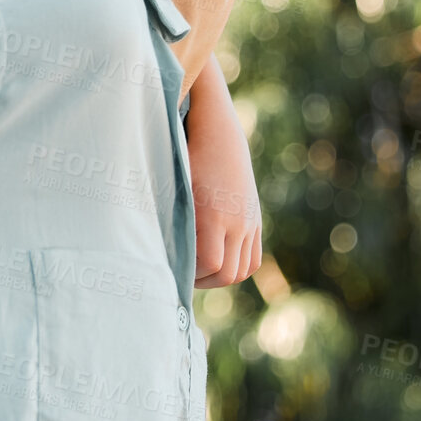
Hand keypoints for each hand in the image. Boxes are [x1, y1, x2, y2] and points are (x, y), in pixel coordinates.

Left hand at [189, 130, 263, 287]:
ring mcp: (250, 222)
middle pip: (229, 273)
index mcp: (214, 215)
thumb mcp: (176, 193)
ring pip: (243, 269)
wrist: (218, 139)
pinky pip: (253, 259)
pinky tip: (218, 262)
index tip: (178, 271)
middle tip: (187, 277)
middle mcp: (238, 221)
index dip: (194, 275)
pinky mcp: (256, 221)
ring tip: (201, 271)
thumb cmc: (185, 164)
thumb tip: (164, 259)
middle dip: (206, 281)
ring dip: (222, 276)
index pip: (211, 264)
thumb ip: (176, 227)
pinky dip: (238, 267)